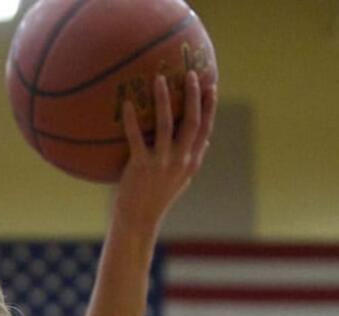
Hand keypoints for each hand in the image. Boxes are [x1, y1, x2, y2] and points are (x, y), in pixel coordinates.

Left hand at [113, 71, 215, 230]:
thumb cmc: (157, 197)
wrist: (139, 219)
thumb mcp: (181, 179)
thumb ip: (191, 158)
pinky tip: (127, 104)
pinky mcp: (141, 166)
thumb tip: (206, 139)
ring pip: (166, 125)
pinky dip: (132, 120)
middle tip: (189, 73)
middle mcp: (180, 160)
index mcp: (191, 161)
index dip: (209, 107)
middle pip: (191, 122)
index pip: (206, 129)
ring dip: (163, 100)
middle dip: (192, 96)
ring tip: (158, 79)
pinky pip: (136, 138)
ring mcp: (161, 163)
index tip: (211, 85)